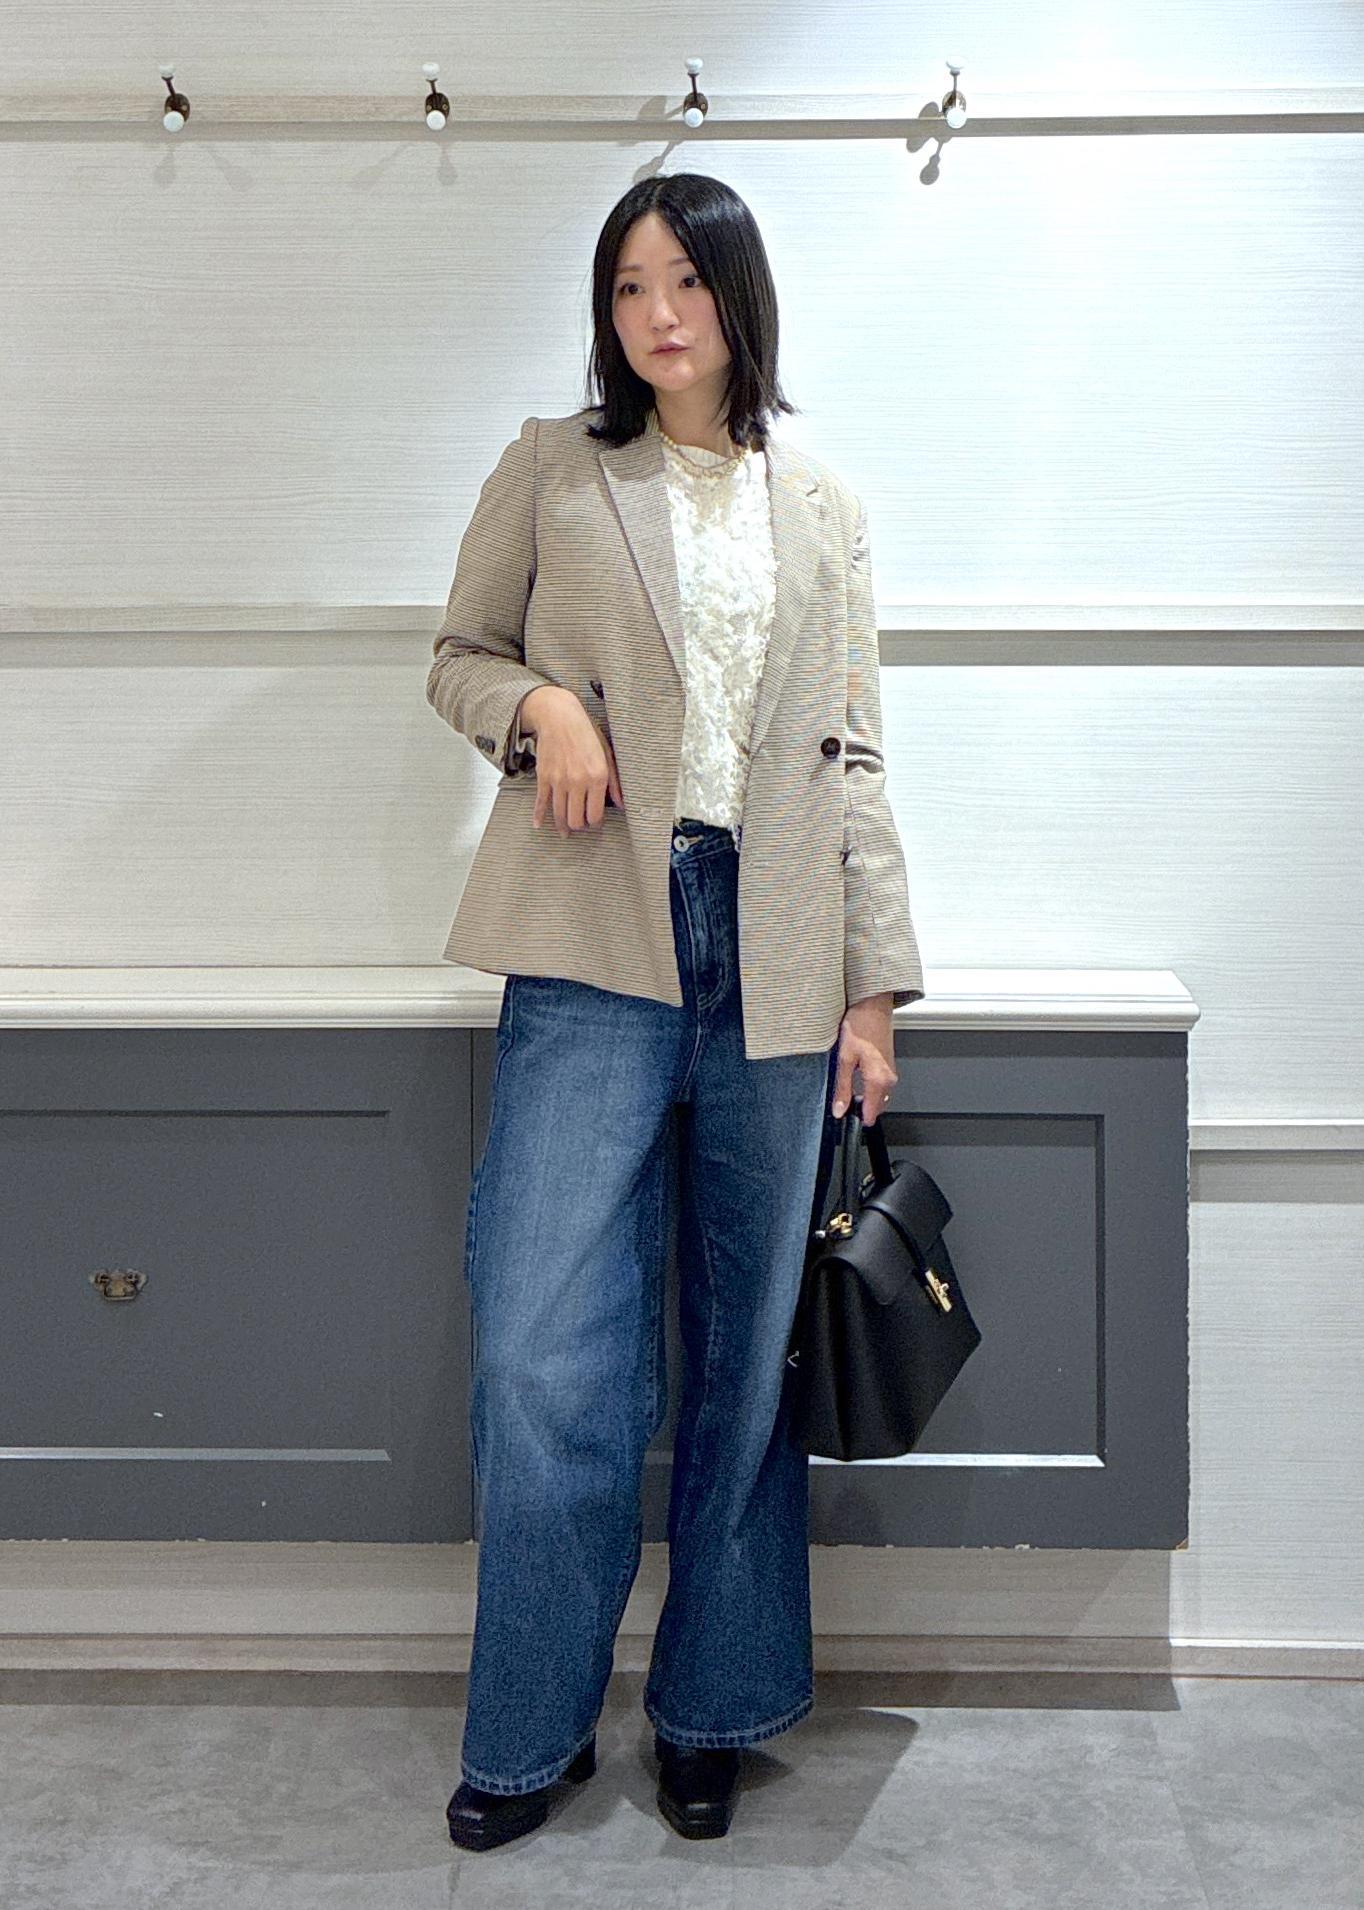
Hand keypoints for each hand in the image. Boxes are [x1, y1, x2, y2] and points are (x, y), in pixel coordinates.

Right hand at [521, 686, 625, 836]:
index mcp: (597, 777)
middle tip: (581, 826)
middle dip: (579, 827)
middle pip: (576, 819)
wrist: (559, 716)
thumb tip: (621, 804)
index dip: (595, 824)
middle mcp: (578, 781)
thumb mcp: (607, 754)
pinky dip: (539, 815)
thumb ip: (615, 781)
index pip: (595, 814)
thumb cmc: (586, 732)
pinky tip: (538, 825)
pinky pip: (541, 802)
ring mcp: (559, 781)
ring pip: (560, 815)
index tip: (594, 823)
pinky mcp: (544, 777)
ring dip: (562, 826)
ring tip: (565, 832)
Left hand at [831, 993, 897, 1124]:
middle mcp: (889, 1079)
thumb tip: (839, 1109)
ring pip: (879, 1096)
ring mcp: (891, 1072)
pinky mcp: (889, 1065)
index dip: (856, 1119)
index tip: (844, 1118)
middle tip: (842, 1103)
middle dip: (861, 1109)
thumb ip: (842, 1088)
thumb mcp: (844, 1059)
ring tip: (848, 1089)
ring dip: (865, 1098)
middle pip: (876, 1107)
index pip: (871, 1114)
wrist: (873, 1006)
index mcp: (878, 1080)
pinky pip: (881, 1085)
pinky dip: (870, 1087)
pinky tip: (856, 1077)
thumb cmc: (860, 1026)